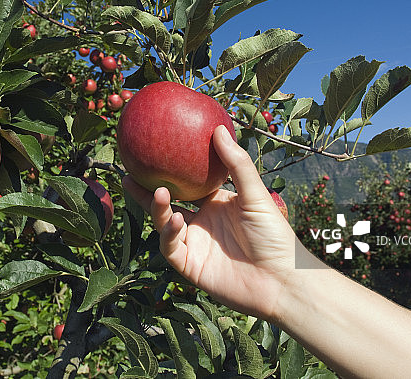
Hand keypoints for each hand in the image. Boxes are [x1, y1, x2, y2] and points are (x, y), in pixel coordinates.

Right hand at [122, 124, 296, 319]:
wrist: (281, 281)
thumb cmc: (275, 237)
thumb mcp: (256, 196)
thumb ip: (236, 165)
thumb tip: (218, 129)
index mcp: (216, 204)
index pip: (187, 184)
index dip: (171, 171)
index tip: (154, 152)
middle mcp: (201, 222)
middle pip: (167, 203)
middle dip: (146, 191)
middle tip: (129, 173)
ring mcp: (194, 244)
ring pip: (164, 223)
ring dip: (158, 208)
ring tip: (159, 192)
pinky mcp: (189, 266)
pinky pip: (171, 246)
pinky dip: (169, 232)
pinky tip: (176, 220)